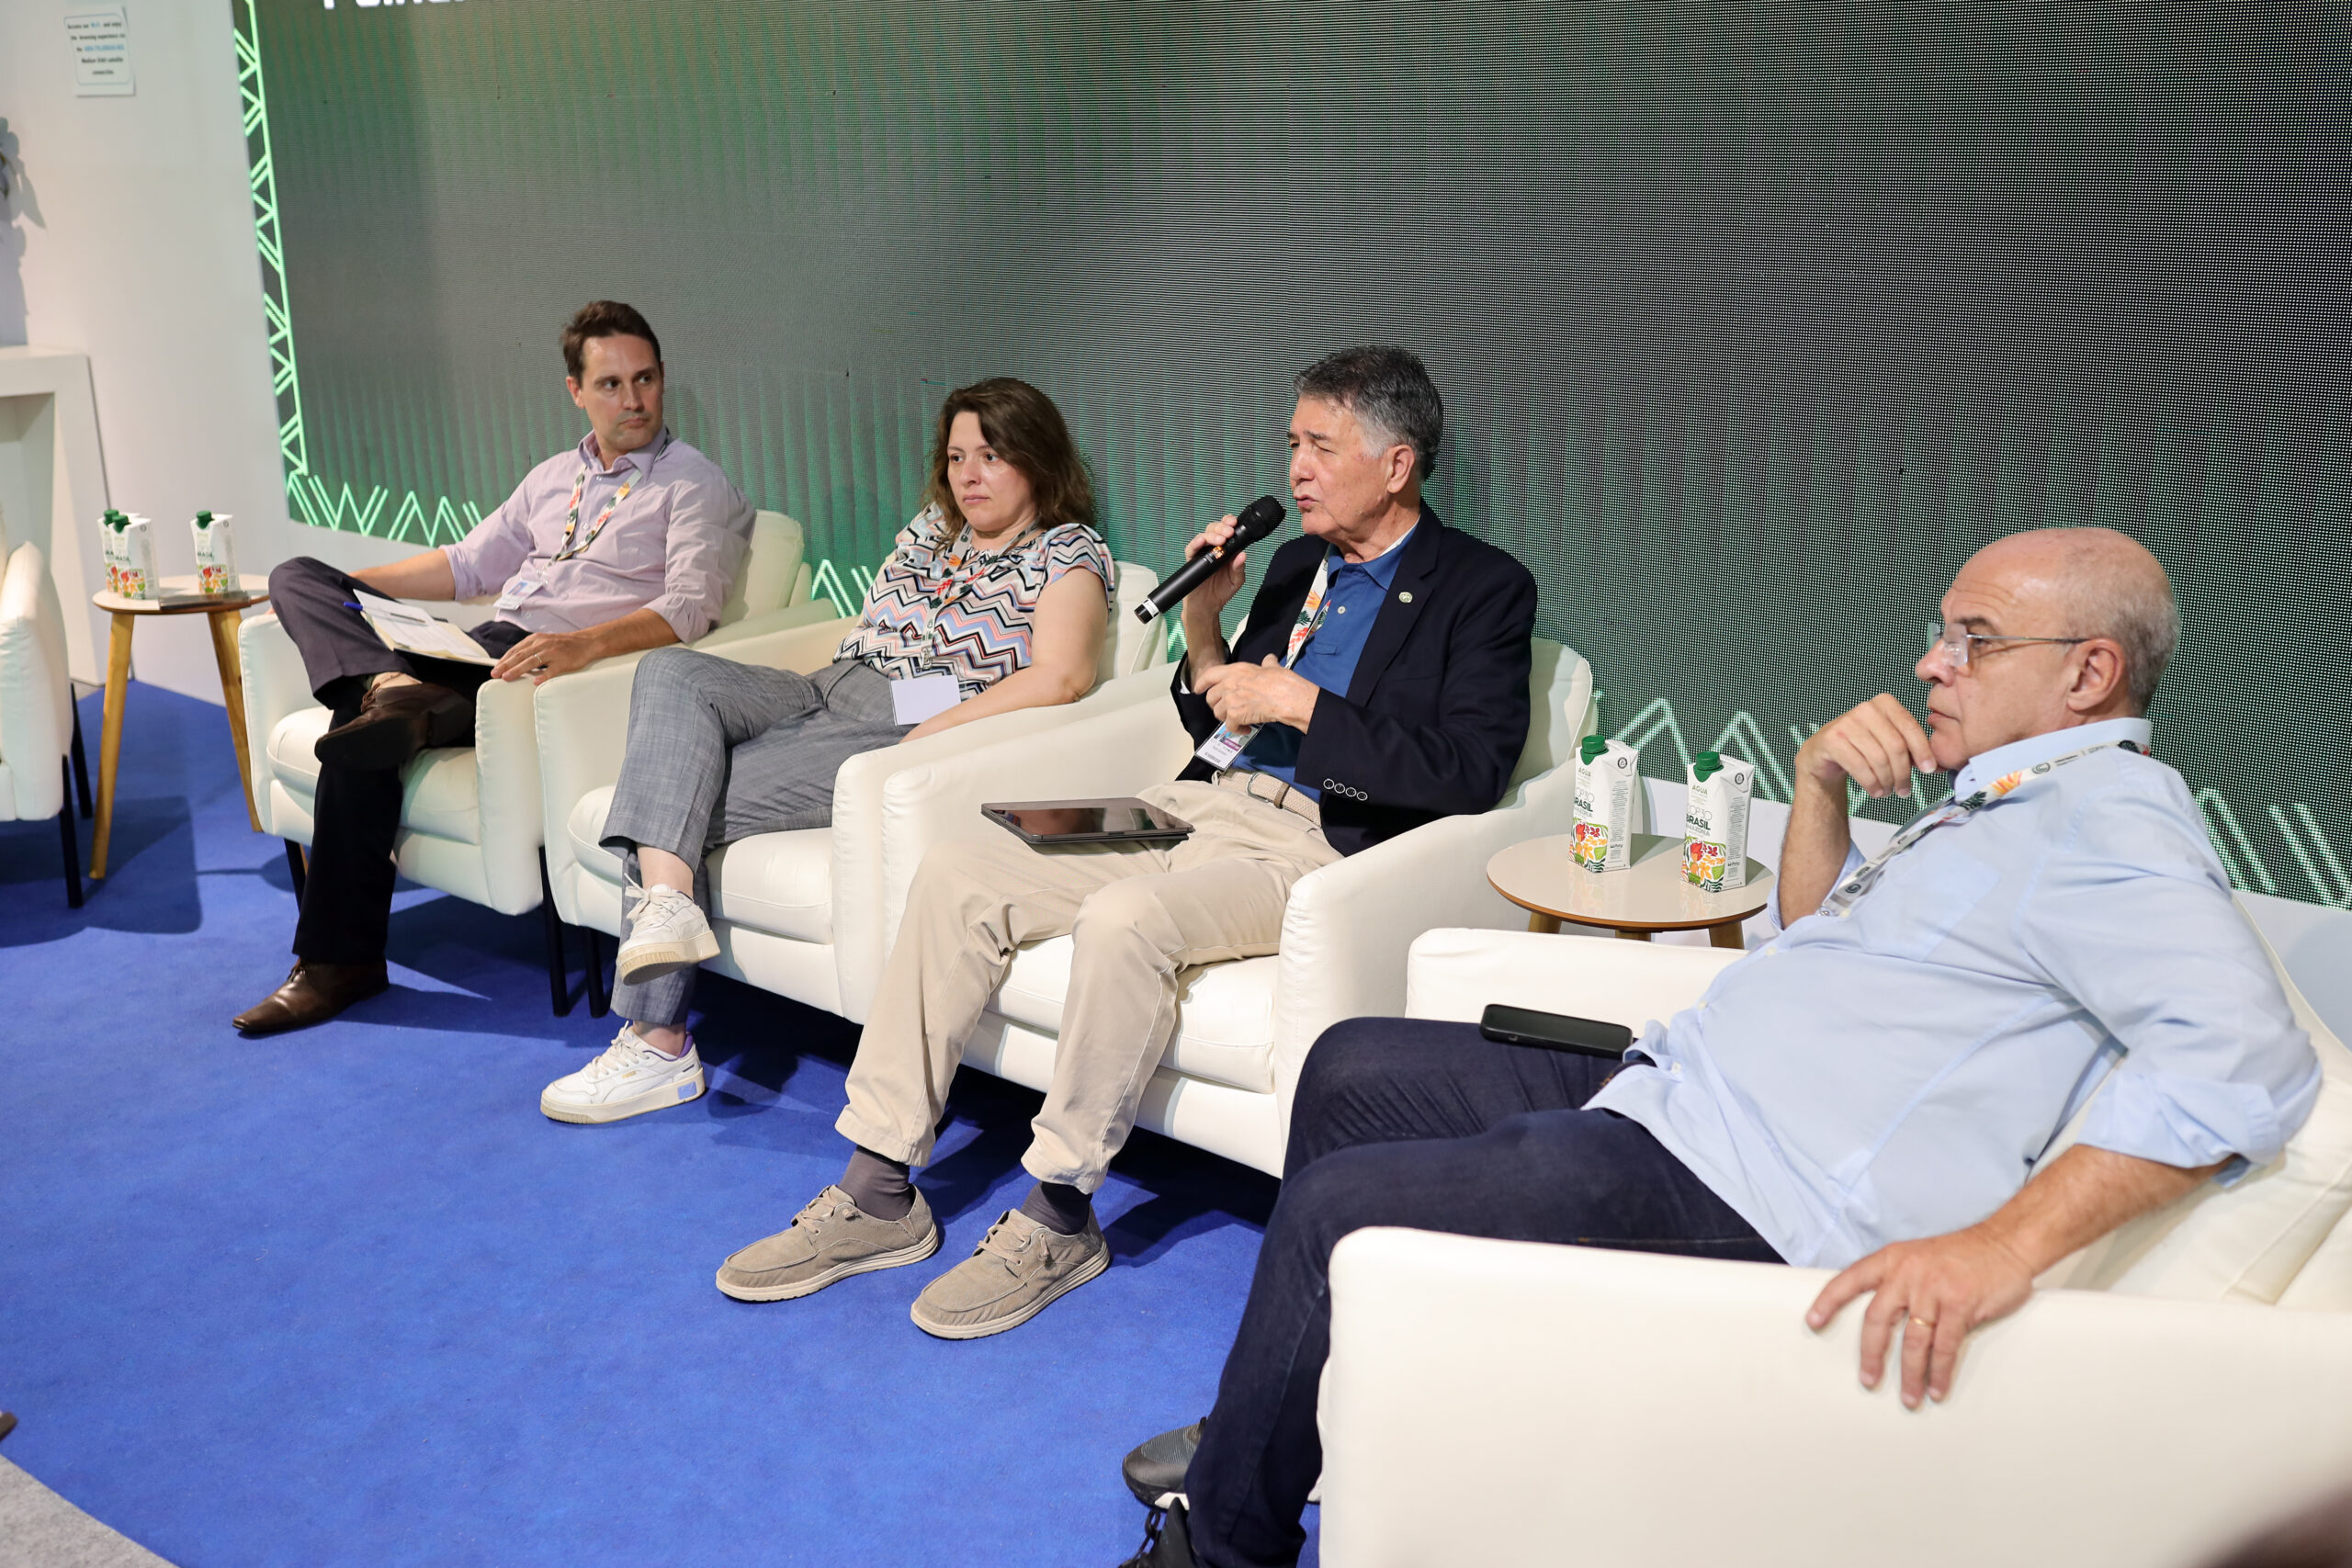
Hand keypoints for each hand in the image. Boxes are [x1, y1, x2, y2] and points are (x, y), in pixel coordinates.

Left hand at [491, 629, 600, 683]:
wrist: (586, 642)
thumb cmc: (562, 645)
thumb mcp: (544, 642)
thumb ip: (530, 650)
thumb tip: (513, 662)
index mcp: (536, 639)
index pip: (516, 650)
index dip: (504, 660)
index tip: (495, 669)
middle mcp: (543, 644)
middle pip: (521, 655)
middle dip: (506, 665)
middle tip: (495, 674)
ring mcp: (554, 653)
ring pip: (532, 661)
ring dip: (518, 670)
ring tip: (507, 677)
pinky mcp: (564, 661)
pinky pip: (552, 670)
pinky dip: (543, 676)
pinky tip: (535, 682)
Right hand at [1179, 515, 1251, 626]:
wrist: (1207, 606)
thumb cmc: (1221, 591)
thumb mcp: (1236, 581)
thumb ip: (1239, 568)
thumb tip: (1242, 555)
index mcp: (1226, 550)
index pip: (1226, 531)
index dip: (1229, 523)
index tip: (1235, 523)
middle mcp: (1213, 549)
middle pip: (1214, 529)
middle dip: (1222, 527)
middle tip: (1229, 532)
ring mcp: (1202, 554)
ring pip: (1203, 536)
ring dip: (1212, 535)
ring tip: (1221, 539)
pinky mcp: (1192, 561)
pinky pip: (1191, 549)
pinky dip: (1196, 543)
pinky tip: (1201, 541)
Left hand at [1195, 654, 1318, 730]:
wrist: (1287, 697)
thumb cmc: (1282, 682)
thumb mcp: (1273, 667)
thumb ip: (1267, 664)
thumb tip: (1269, 659)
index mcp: (1236, 670)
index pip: (1210, 675)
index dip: (1202, 683)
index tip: (1198, 689)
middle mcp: (1229, 683)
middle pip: (1211, 697)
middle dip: (1217, 705)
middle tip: (1227, 710)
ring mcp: (1230, 699)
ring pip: (1218, 713)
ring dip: (1227, 719)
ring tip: (1239, 720)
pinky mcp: (1234, 714)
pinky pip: (1229, 726)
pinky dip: (1237, 729)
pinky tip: (1247, 728)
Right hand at [1796, 694, 1935, 799]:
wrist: (1824, 754)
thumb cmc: (1861, 748)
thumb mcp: (1888, 743)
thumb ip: (1910, 749)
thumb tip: (1935, 766)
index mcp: (1884, 703)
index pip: (1909, 727)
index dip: (1922, 751)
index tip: (1929, 770)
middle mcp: (1865, 709)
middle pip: (1895, 746)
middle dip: (1903, 773)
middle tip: (1905, 790)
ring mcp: (1846, 722)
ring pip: (1879, 759)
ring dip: (1887, 782)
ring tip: (1888, 791)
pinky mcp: (1831, 740)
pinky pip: (1859, 767)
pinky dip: (1871, 784)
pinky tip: (1875, 791)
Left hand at [1805, 1226, 2036, 1407]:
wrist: (2007, 1242)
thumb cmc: (1964, 1253)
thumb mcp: (1920, 1257)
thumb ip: (1900, 1281)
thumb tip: (1883, 1319)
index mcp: (1892, 1259)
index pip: (1850, 1280)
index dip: (1829, 1301)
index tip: (1813, 1321)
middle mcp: (1907, 1273)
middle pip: (1877, 1320)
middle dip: (1870, 1355)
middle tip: (1868, 1380)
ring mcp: (1933, 1289)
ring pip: (1912, 1341)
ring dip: (1910, 1374)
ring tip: (1909, 1397)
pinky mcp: (1960, 1305)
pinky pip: (1944, 1347)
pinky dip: (1939, 1372)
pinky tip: (1936, 1388)